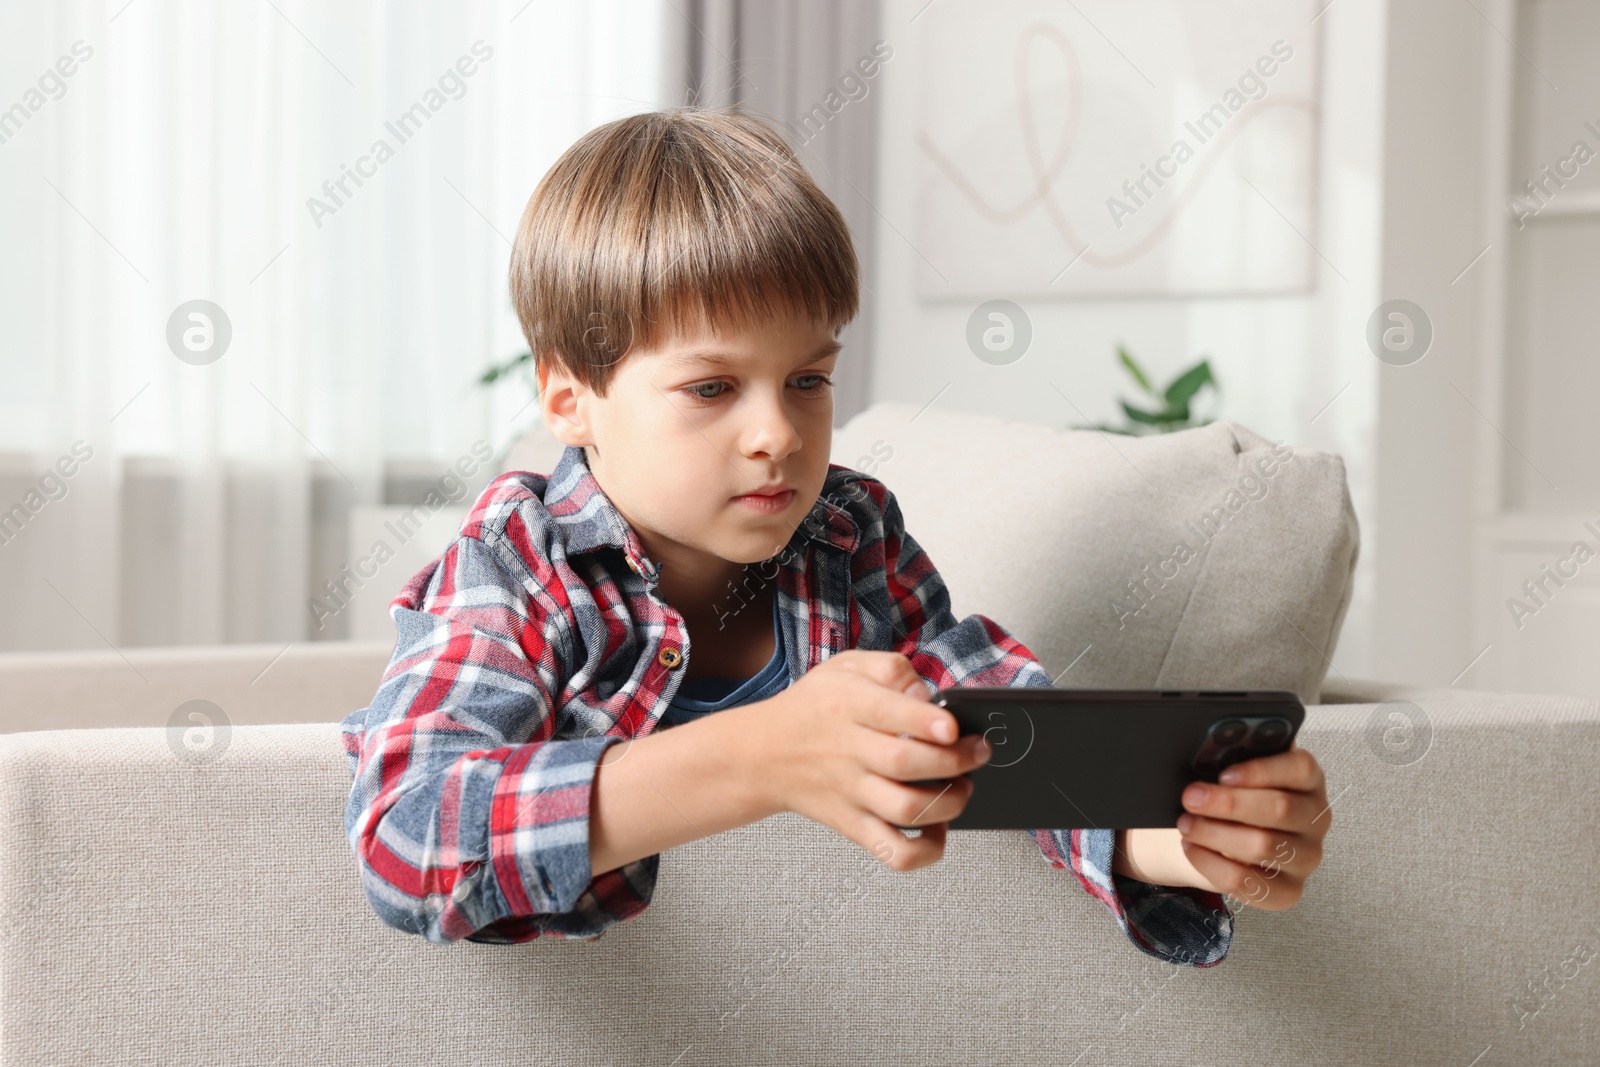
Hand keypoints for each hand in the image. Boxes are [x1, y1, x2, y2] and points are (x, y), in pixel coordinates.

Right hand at [752, 650, 991, 872]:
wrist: (763, 754)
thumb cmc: (815, 707)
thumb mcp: (846, 667)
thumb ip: (891, 670)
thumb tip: (927, 695)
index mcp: (848, 705)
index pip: (890, 713)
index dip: (928, 722)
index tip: (955, 726)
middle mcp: (849, 751)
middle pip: (906, 764)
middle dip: (956, 761)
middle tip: (979, 752)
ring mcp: (851, 793)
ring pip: (906, 810)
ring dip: (949, 802)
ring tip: (963, 785)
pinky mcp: (853, 825)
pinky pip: (893, 852)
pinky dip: (925, 851)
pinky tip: (939, 829)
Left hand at [1174, 741, 1329, 910]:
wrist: (1229, 838)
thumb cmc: (1236, 798)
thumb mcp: (1237, 775)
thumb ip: (1232, 761)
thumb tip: (1208, 756)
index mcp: (1308, 780)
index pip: (1300, 768)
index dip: (1261, 770)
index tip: (1223, 774)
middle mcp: (1315, 819)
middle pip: (1280, 808)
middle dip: (1228, 803)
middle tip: (1191, 798)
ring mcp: (1306, 857)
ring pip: (1263, 846)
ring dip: (1215, 834)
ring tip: (1186, 824)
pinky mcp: (1289, 891)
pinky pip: (1248, 881)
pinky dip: (1211, 864)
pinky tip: (1192, 848)